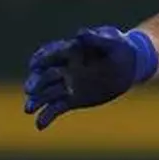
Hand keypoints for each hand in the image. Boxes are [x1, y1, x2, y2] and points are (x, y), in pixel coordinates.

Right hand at [23, 26, 155, 129]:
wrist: (130, 65)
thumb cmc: (120, 49)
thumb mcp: (112, 41)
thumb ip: (96, 39)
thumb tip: (80, 33)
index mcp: (70, 51)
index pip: (50, 53)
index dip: (42, 58)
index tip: (35, 64)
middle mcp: (64, 68)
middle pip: (43, 75)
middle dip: (36, 81)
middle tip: (30, 89)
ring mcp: (67, 85)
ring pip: (46, 93)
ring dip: (36, 101)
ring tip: (28, 109)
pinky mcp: (72, 99)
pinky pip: (56, 108)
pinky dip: (46, 117)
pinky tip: (39, 126)